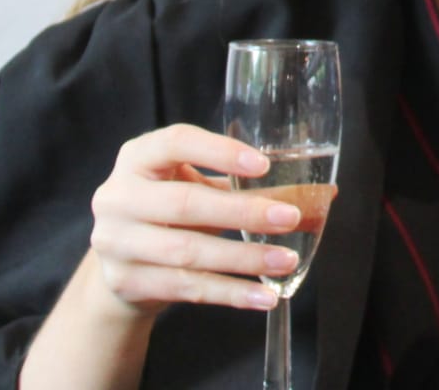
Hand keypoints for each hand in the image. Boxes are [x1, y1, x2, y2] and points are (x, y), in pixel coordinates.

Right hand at [85, 122, 303, 315]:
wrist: (118, 265)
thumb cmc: (166, 212)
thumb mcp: (190, 184)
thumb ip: (241, 183)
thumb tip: (321, 193)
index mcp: (137, 158)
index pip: (175, 142)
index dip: (220, 151)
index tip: (264, 165)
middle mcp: (118, 197)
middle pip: (185, 204)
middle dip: (243, 212)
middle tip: (290, 217)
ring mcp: (117, 243)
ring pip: (188, 252)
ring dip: (244, 259)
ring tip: (285, 260)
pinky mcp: (127, 282)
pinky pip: (187, 289)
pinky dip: (231, 293)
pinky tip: (264, 296)